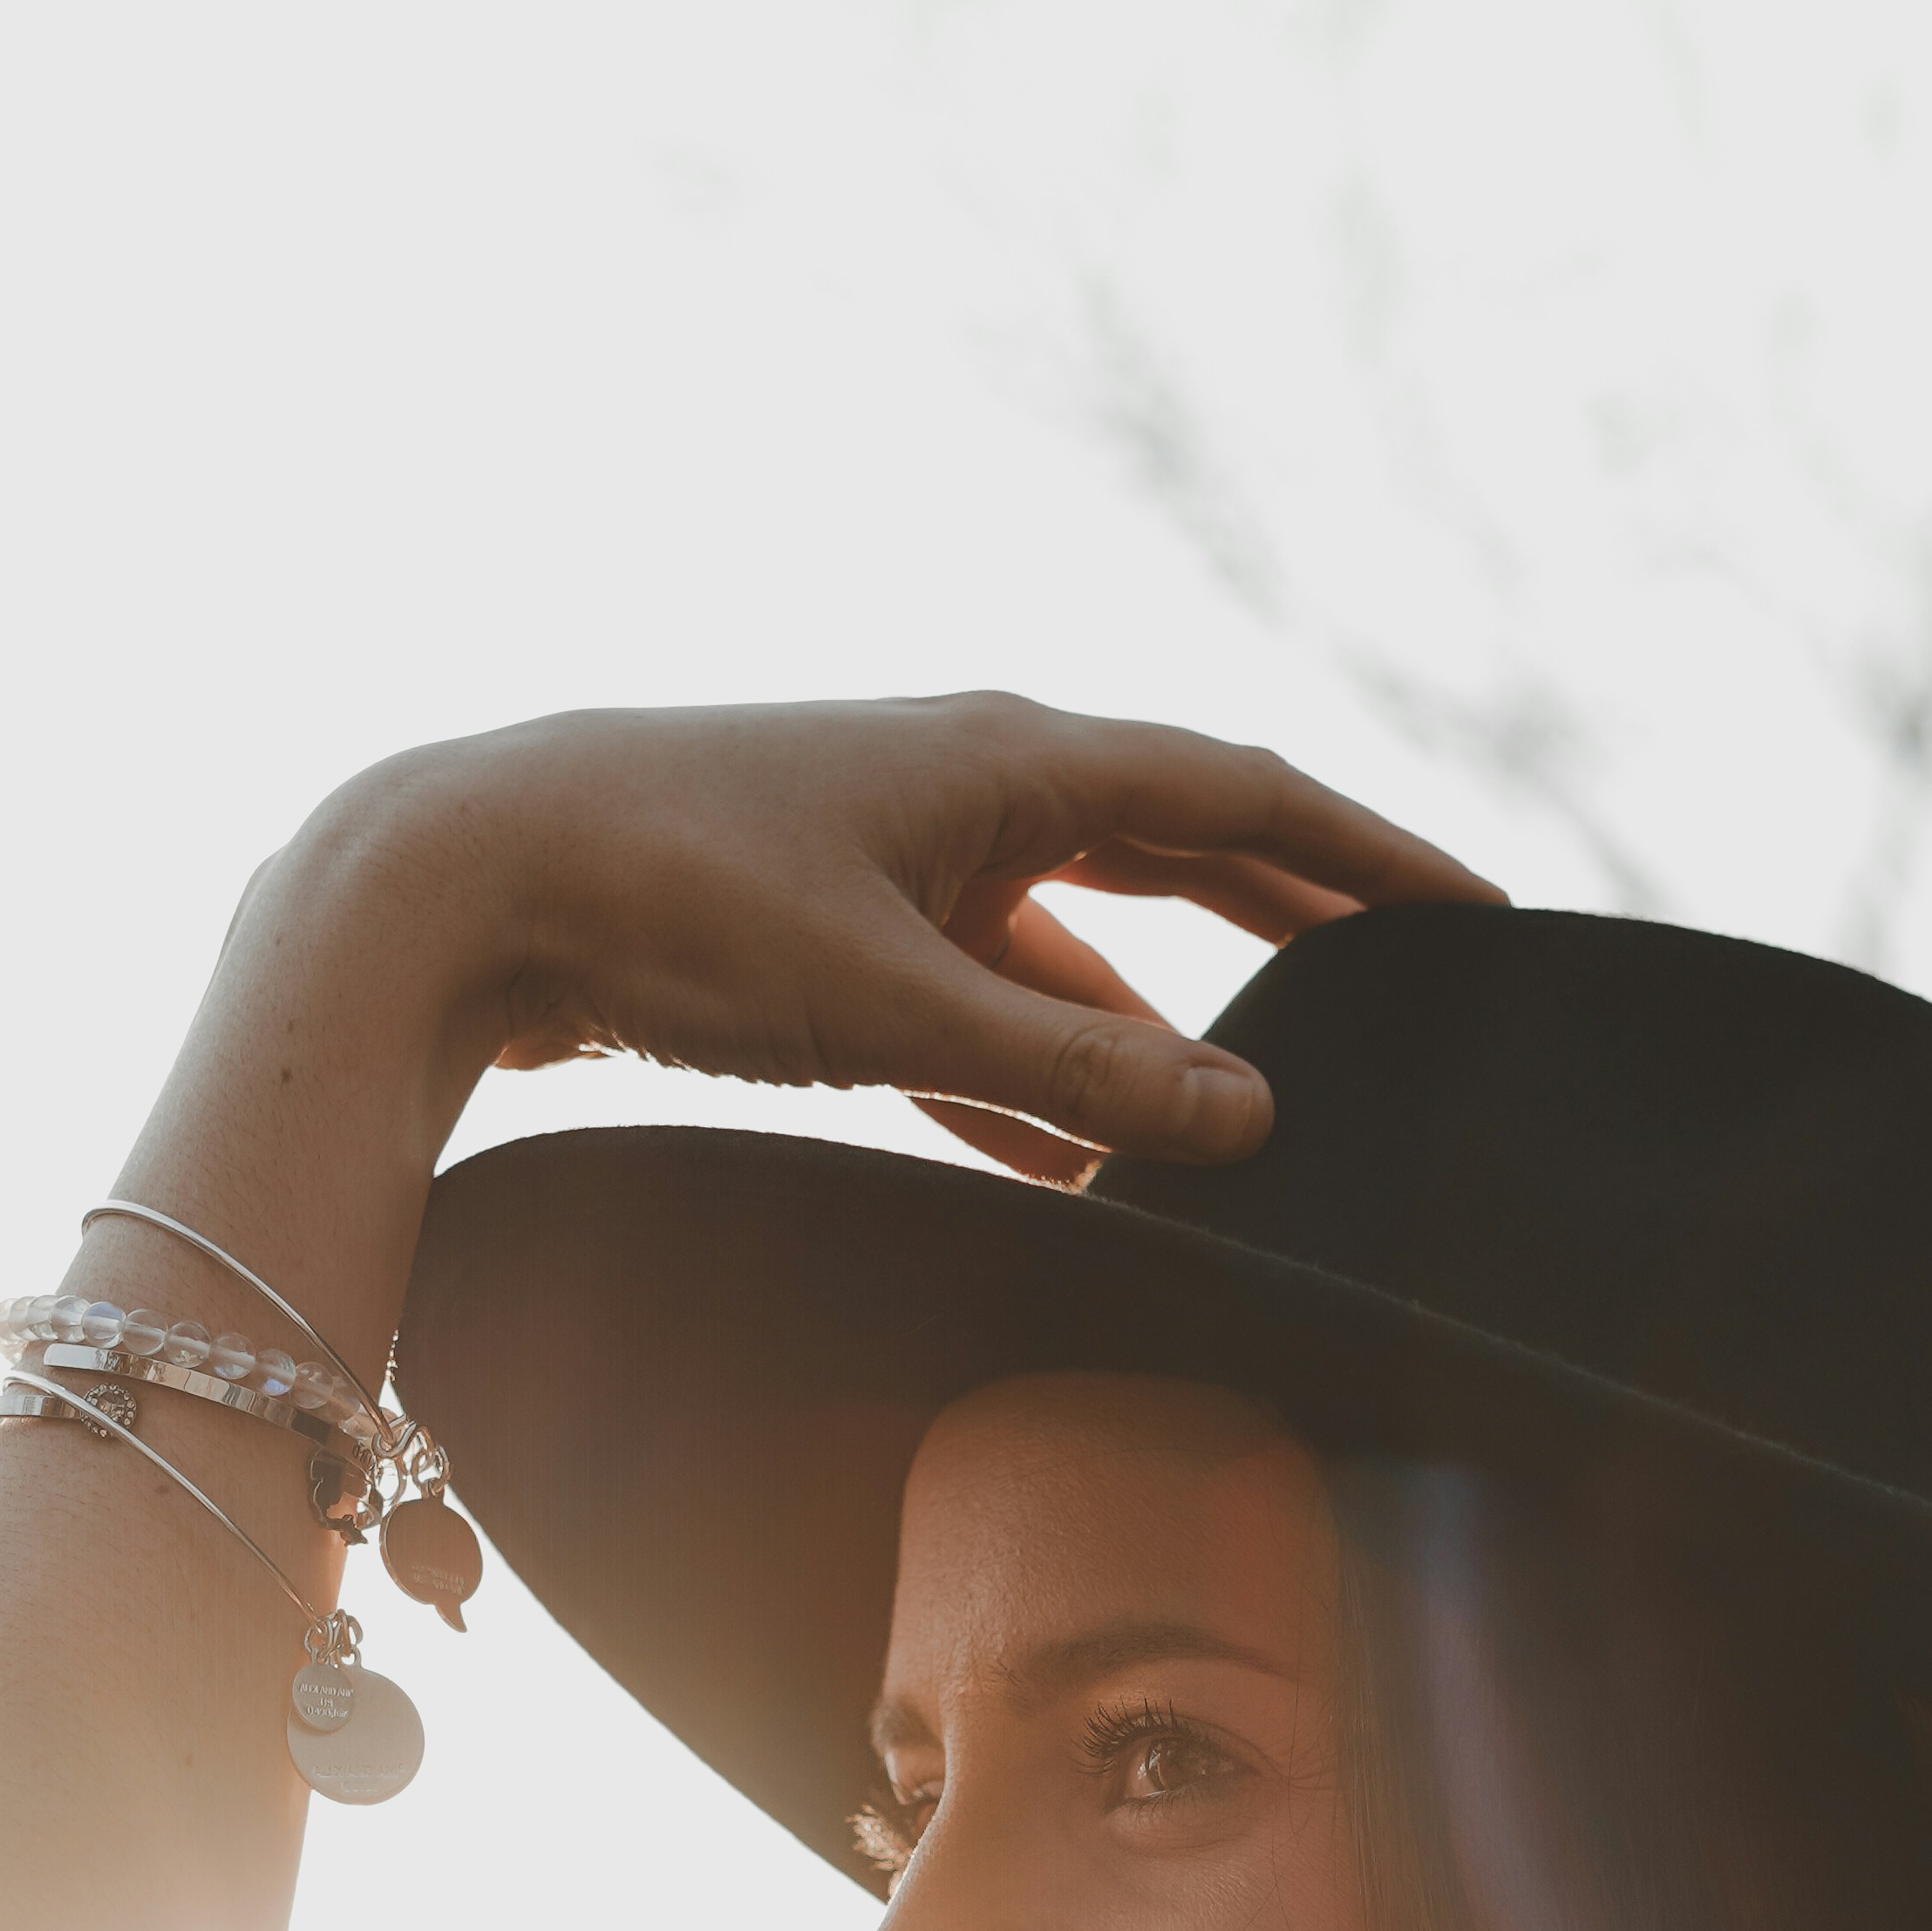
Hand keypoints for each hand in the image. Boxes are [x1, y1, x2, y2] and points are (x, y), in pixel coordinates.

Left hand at [361, 691, 1503, 1177]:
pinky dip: (1031, 1081)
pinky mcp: (819, 936)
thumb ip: (1079, 1078)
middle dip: (1287, 933)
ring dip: (1149, 1036)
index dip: (1364, 857)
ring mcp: (889, 858)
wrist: (457, 881)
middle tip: (1401, 1000)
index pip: (1241, 797)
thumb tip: (1249, 1124)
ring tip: (1247, 1124)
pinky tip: (1076, 1170)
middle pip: (1172, 858)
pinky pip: (969, 1011)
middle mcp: (963, 787)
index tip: (1474, 912)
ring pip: (1066, 951)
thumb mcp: (898, 1002)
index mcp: (1008, 760)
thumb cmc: (672, 901)